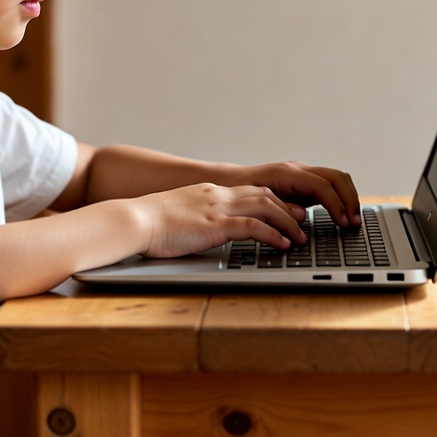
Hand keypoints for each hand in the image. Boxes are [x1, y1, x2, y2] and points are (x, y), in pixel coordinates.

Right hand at [131, 182, 307, 258]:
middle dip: (286, 209)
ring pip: (265, 208)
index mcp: (208, 192)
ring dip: (286, 222)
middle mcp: (217, 195)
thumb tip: (200, 230)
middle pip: (263, 195)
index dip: (272, 202)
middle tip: (302, 221)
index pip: (249, 191)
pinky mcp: (215, 225)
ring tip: (299, 238)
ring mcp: (217, 208)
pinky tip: (282, 245)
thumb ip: (194, 217)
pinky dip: (272, 235)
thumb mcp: (178, 214)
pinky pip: (252, 227)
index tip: (287, 212)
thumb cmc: (149, 222)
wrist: (134, 219)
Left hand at [224, 162, 360, 227]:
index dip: (336, 205)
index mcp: (288, 173)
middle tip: (354, 224)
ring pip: (338, 178)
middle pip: (337, 177)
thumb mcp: (258, 202)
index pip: (323, 185)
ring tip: (352, 221)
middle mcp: (299, 169)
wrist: (232, 182)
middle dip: (350, 200)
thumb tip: (302, 215)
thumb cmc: (242, 192)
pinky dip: (341, 198)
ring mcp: (304, 174)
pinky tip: (343, 215)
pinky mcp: (305, 182)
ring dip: (349, 198)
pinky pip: (330, 185)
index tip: (343, 223)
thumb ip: (281, 208)